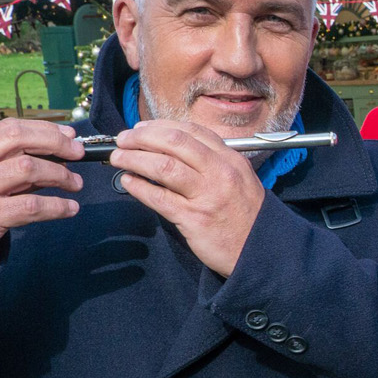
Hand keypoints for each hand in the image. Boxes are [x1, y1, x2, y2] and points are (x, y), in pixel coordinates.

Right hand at [0, 119, 83, 276]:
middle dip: (55, 142)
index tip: (68, 135)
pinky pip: (31, 207)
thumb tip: (52, 156)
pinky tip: (70, 209)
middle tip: (78, 153)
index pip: (8, 128)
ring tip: (75, 184)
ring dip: (60, 175)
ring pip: (28, 168)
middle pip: (18, 139)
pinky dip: (57, 206)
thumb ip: (4, 166)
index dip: (43, 128)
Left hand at [108, 120, 264, 277]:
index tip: (141, 128)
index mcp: (230, 159)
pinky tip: (127, 182)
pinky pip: (159, 198)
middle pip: (174, 142)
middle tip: (122, 140)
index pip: (191, 131)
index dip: (160, 126)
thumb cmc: (245, 216)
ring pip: (163, 166)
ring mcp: (207, 195)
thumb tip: (172, 150)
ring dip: (134, 159)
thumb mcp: (239, 179)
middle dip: (142, 138)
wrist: (260, 250)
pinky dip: (138, 187)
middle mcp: (220, 172)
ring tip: (118, 158)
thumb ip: (212, 162)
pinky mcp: (194, 219)